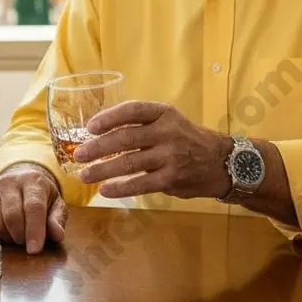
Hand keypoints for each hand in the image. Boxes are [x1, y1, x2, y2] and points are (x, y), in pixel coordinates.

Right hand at [0, 163, 66, 253]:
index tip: (35, 250)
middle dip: (20, 237)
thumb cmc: (39, 196)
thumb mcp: (55, 204)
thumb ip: (57, 219)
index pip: (33, 207)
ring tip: (16, 236)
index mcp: (32, 181)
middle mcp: (8, 182)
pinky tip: (3, 233)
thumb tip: (57, 235)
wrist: (18, 180)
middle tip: (27, 242)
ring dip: (7, 238)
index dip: (34, 230)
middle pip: (11, 216)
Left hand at [74, 101, 232, 199]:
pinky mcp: (172, 178)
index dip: (109, 117)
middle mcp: (167, 132)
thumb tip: (101, 134)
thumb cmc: (187, 139)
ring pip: (129, 163)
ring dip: (103, 170)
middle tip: (79, 154)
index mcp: (164, 113)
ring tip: (84, 175)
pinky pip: (141, 184)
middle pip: (125, 138)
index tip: (90, 127)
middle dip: (98, 147)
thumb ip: (141, 124)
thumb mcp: (169, 121)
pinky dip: (121, 188)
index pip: (132, 110)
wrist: (222, 162)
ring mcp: (170, 156)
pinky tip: (106, 190)